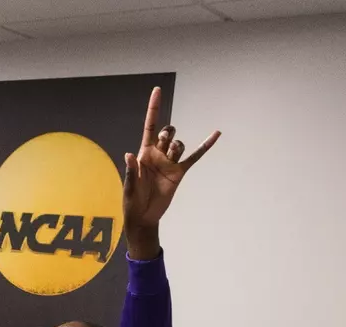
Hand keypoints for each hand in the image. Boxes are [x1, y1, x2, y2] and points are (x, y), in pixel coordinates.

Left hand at [122, 87, 219, 257]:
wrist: (144, 217)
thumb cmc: (132, 201)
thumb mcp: (129, 187)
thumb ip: (131, 171)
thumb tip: (130, 155)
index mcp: (144, 153)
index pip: (150, 126)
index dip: (154, 109)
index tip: (157, 90)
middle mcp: (157, 155)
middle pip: (166, 133)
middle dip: (167, 133)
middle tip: (164, 142)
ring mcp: (170, 163)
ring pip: (179, 144)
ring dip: (177, 146)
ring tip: (171, 158)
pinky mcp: (179, 173)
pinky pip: (195, 157)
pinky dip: (205, 146)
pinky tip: (216, 134)